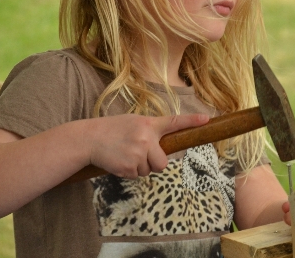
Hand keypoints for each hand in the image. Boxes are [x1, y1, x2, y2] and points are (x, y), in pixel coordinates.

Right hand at [85, 113, 208, 178]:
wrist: (88, 139)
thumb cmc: (112, 130)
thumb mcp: (133, 123)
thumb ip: (150, 130)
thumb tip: (162, 148)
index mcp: (148, 123)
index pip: (174, 122)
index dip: (191, 121)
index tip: (206, 120)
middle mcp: (146, 137)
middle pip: (163, 162)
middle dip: (154, 163)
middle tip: (140, 155)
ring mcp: (138, 153)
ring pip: (149, 170)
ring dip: (140, 167)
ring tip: (125, 154)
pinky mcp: (128, 167)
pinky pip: (137, 176)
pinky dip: (129, 172)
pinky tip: (119, 160)